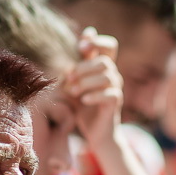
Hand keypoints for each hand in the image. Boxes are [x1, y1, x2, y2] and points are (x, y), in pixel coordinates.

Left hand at [65, 28, 123, 151]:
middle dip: (84, 67)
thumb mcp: (72, 85)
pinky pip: (110, 94)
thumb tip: (59, 54)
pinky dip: (95, 96)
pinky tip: (83, 101)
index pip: (109, 46)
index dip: (98, 41)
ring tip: (72, 92)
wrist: (95, 133)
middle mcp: (113, 76)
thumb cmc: (82, 108)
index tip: (81, 46)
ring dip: (86, 82)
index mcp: (102, 69)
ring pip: (107, 76)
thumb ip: (70, 69)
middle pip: (105, 60)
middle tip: (68, 78)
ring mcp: (116, 89)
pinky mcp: (116, 104)